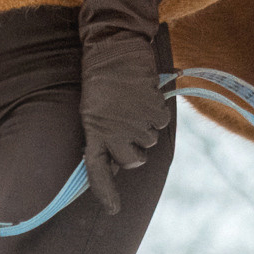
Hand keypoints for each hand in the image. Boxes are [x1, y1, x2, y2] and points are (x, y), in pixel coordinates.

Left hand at [78, 0, 170, 213]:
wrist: (114, 43)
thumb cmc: (101, 76)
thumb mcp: (94, 108)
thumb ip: (104, 136)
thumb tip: (119, 164)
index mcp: (93, 129)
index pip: (97, 169)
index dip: (105, 191)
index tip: (113, 210)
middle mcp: (113, 129)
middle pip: (133, 161)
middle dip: (134, 147)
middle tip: (126, 121)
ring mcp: (134, 120)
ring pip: (149, 141)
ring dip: (145, 125)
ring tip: (131, 100)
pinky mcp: (152, 108)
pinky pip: (161, 121)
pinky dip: (156, 110)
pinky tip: (143, 93)